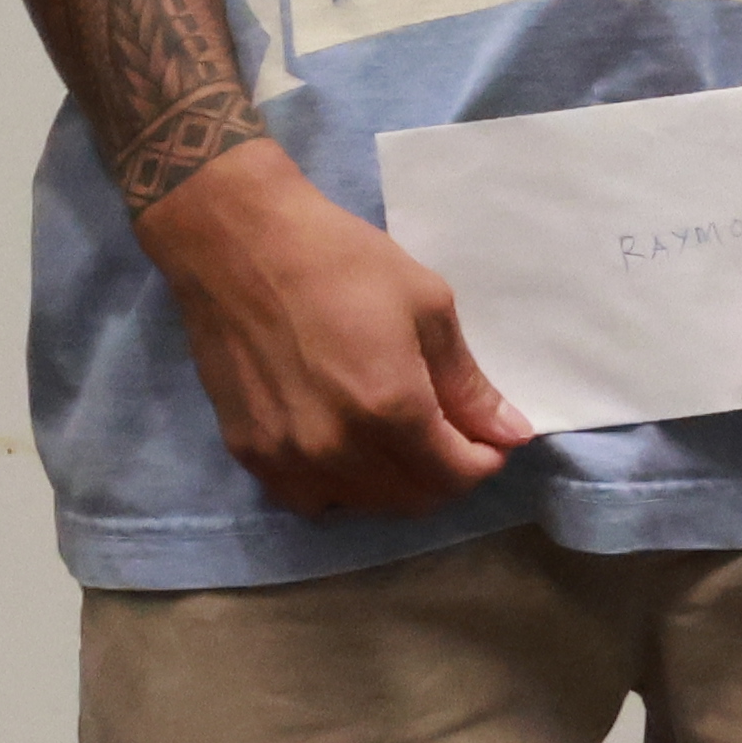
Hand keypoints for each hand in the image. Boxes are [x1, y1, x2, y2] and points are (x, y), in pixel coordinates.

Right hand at [137, 141, 531, 517]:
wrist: (231, 238)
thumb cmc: (336, 257)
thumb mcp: (424, 304)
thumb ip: (468, 382)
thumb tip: (511, 434)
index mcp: (390, 409)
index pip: (457, 475)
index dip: (484, 459)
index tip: (485, 435)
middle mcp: (339, 448)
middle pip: (415, 498)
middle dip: (443, 473)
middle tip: (444, 432)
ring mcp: (287, 456)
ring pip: (363, 504)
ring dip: (391, 482)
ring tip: (390, 437)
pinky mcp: (247, 450)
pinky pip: (306, 498)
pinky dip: (334, 486)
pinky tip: (337, 446)